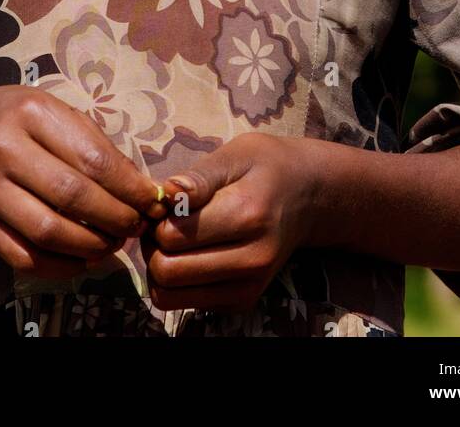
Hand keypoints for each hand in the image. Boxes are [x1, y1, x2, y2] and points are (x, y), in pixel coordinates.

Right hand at [0, 86, 165, 278]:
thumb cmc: (18, 122)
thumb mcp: (54, 112)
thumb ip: (95, 144)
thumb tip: (141, 188)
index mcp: (31, 113)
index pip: (92, 158)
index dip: (129, 186)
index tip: (153, 201)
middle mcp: (4, 149)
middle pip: (72, 196)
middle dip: (115, 217)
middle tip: (137, 226)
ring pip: (48, 231)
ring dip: (91, 245)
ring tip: (113, 242)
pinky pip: (24, 257)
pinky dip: (60, 266)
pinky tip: (83, 258)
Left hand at [143, 133, 318, 312]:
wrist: (307, 197)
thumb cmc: (265, 168)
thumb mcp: (236, 154)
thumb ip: (200, 176)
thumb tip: (167, 192)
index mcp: (247, 215)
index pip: (172, 235)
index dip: (156, 217)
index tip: (166, 203)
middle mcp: (251, 259)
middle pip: (167, 271)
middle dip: (152, 245)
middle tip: (163, 223)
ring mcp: (249, 286)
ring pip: (171, 296)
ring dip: (160, 268)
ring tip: (174, 240)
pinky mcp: (243, 302)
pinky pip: (186, 304)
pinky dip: (177, 283)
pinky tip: (191, 255)